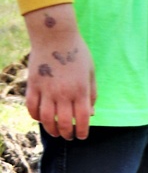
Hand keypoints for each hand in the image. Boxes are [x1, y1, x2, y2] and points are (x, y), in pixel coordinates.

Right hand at [23, 3, 95, 139]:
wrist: (54, 35)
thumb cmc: (76, 52)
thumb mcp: (90, 72)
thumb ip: (91, 94)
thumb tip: (91, 114)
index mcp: (80, 90)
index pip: (83, 119)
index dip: (83, 131)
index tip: (82, 136)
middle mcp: (63, 93)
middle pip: (64, 123)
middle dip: (67, 134)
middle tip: (68, 136)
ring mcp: (46, 89)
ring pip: (47, 119)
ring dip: (51, 130)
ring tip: (55, 132)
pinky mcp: (33, 84)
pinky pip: (31, 107)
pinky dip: (35, 116)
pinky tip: (41, 118)